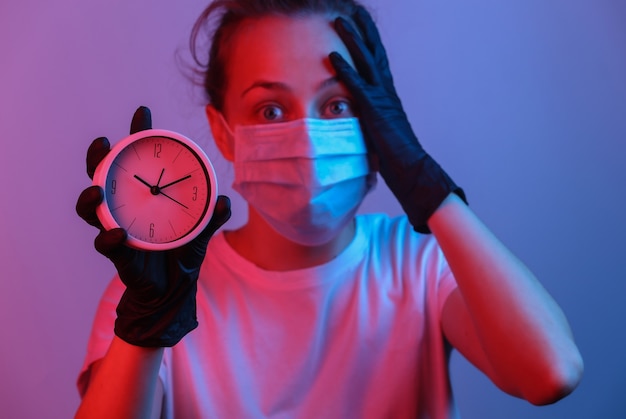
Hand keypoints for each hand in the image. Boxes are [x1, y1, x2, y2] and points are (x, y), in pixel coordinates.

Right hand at [76, 106, 230, 346]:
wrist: (173, 291)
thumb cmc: (182, 255)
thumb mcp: (201, 232)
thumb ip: (212, 217)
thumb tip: (225, 200)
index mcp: (145, 197)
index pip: (136, 162)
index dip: (136, 137)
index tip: (143, 113)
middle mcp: (125, 209)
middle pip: (102, 176)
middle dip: (98, 157)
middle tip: (102, 142)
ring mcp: (117, 229)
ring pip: (91, 208)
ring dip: (89, 196)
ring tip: (96, 189)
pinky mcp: (118, 254)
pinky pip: (106, 244)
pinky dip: (109, 238)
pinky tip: (117, 234)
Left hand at [329, 7, 465, 232]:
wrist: (411, 168)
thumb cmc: (396, 156)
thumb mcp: (379, 132)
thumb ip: (370, 121)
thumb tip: (358, 121)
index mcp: (387, 96)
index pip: (377, 62)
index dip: (368, 42)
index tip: (359, 25)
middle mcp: (386, 91)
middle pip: (374, 52)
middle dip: (362, 30)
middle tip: (352, 10)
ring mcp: (382, 99)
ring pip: (366, 62)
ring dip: (352, 40)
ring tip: (339, 21)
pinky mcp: (374, 111)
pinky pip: (357, 85)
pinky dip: (345, 69)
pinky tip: (333, 56)